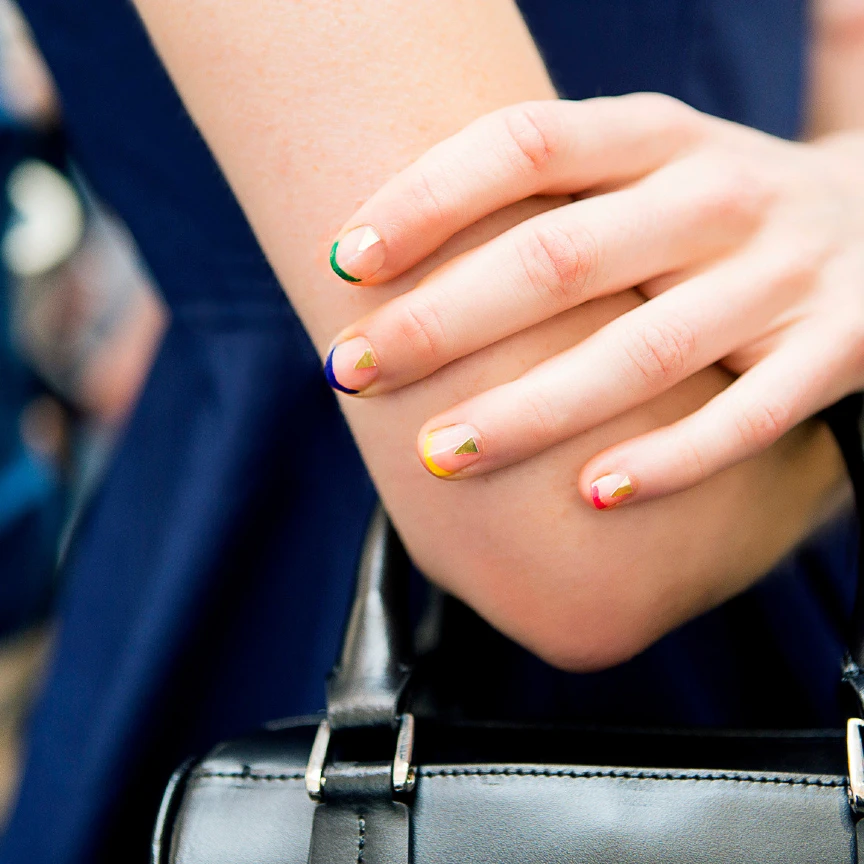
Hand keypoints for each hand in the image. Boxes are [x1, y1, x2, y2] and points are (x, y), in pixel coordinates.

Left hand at [323, 94, 863, 509]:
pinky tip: (589, 496)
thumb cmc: (717, 207)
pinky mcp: (838, 350)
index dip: (425, 200)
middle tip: (351, 371)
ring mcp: (780, 275)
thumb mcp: (652, 161)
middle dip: (440, 322)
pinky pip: (745, 418)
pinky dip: (668, 460)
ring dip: (528, 411)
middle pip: (557, 258)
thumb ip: (550, 181)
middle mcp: (716, 195)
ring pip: (638, 352)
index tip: (345, 262)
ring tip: (438, 455)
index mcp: (658, 138)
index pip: (523, 146)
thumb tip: (402, 234)